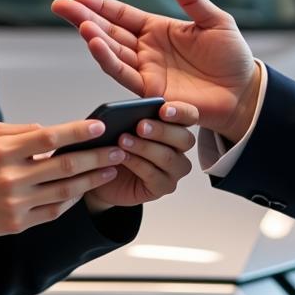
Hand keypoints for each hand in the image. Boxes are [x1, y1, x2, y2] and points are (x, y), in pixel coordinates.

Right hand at [0, 119, 125, 263]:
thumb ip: (21, 130)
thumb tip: (52, 130)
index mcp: (4, 151)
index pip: (49, 138)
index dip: (77, 132)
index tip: (99, 127)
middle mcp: (12, 177)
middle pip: (65, 166)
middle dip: (97, 157)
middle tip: (118, 150)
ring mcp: (16, 203)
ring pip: (64, 191)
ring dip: (92, 180)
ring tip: (110, 170)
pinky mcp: (17, 224)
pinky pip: (53, 212)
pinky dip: (71, 200)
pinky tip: (83, 190)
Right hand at [52, 0, 259, 139]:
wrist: (244, 92)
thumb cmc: (231, 57)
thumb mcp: (216, 21)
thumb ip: (193, 0)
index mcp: (158, 30)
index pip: (122, 15)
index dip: (101, 6)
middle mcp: (146, 50)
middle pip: (109, 31)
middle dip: (84, 18)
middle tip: (61, 6)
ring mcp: (147, 71)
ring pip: (112, 53)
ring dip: (95, 39)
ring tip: (82, 25)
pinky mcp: (151, 91)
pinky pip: (125, 75)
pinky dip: (109, 61)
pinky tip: (97, 47)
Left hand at [83, 101, 198, 213]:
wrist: (104, 169)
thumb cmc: (119, 143)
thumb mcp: (125, 122)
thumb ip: (135, 113)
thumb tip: (136, 107)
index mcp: (176, 126)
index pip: (190, 116)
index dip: (180, 112)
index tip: (163, 109)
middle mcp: (180, 149)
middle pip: (184, 139)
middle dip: (161, 131)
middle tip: (140, 126)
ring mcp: (174, 170)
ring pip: (168, 157)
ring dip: (144, 147)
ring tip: (123, 140)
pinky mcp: (163, 187)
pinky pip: (153, 174)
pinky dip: (136, 163)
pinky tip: (123, 156)